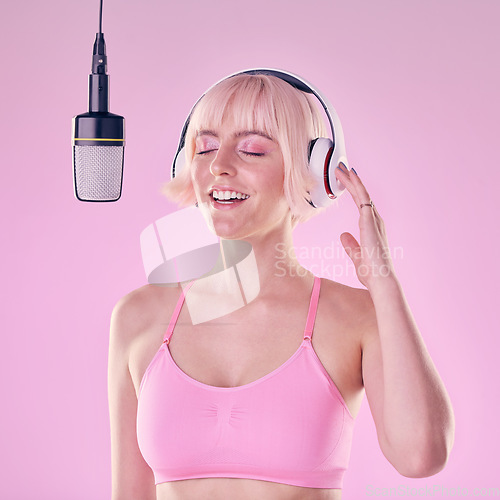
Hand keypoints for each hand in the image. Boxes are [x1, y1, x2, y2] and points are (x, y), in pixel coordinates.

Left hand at [334, 164, 395, 289]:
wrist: (380, 280)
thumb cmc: (372, 272)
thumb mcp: (356, 256)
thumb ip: (350, 245)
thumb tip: (343, 235)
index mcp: (371, 228)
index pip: (361, 205)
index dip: (354, 192)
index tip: (344, 182)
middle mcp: (375, 221)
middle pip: (362, 196)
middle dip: (352, 182)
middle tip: (341, 169)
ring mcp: (373, 220)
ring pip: (362, 193)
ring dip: (352, 180)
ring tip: (342, 168)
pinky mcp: (370, 221)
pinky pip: (363, 198)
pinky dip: (356, 186)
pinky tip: (350, 176)